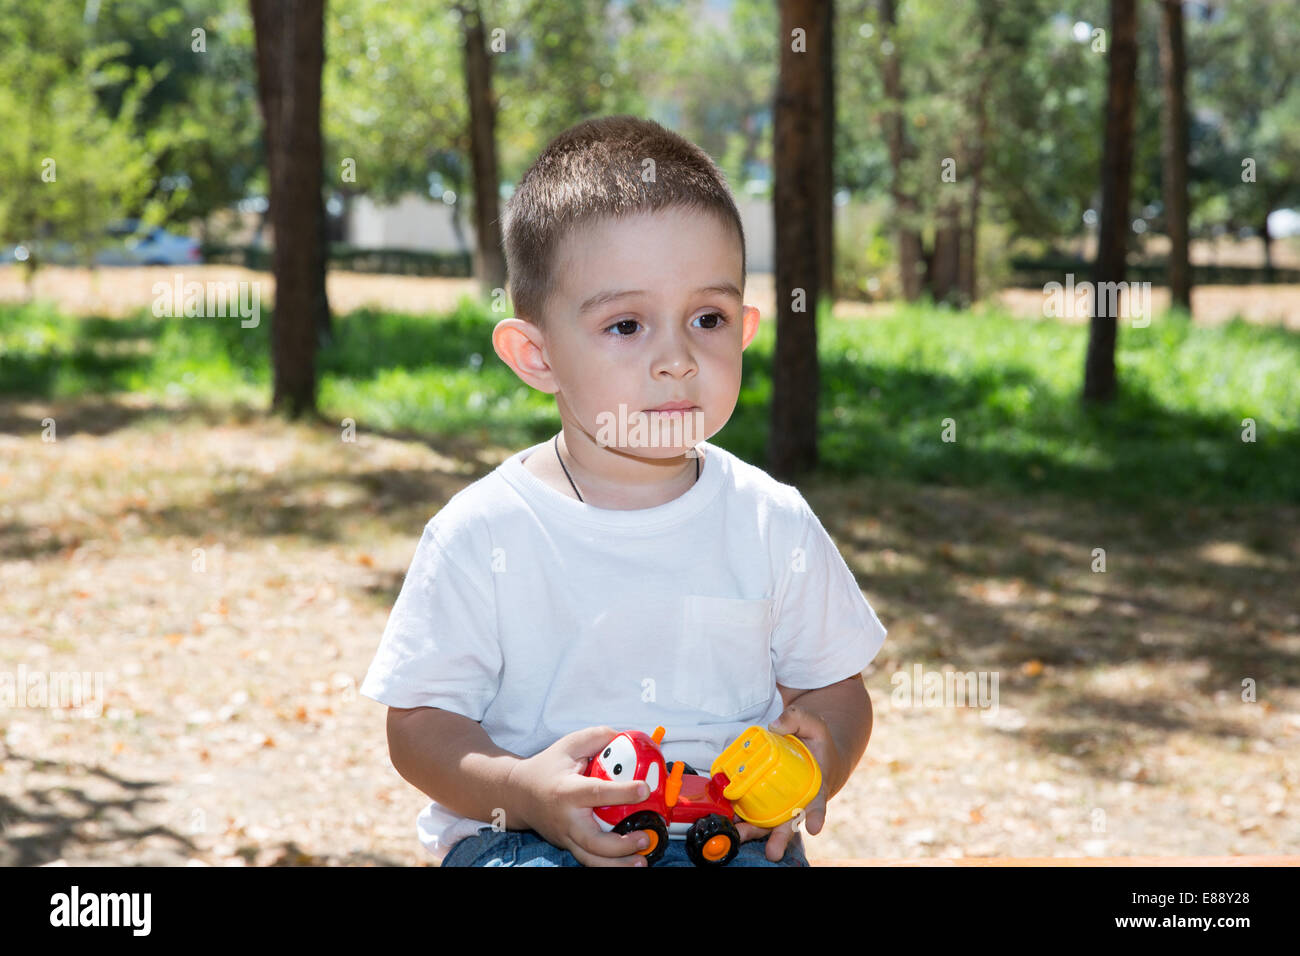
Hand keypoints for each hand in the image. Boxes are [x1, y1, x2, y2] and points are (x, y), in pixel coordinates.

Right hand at [508, 726, 655, 866]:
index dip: (623, 791)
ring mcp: (566, 836)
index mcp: (567, 790)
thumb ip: (598, 737)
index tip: (645, 789)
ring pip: (591, 859)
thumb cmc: (547, 768)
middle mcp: (566, 818)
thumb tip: (627, 739)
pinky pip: (589, 860)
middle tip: (645, 837)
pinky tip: (629, 863)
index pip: (597, 792)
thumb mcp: (569, 744)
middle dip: (621, 845)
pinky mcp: (568, 846)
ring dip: (618, 864)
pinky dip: (609, 865)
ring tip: (641, 862)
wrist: (518, 794)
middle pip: (593, 840)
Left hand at [733, 705, 841, 861]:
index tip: (814, 827)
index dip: (816, 815)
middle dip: (780, 838)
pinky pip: (754, 813)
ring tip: (738, 837)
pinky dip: (741, 819)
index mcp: (816, 785)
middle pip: (790, 823)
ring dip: (753, 833)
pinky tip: (727, 821)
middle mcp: (798, 801)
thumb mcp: (813, 724)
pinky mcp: (765, 803)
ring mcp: (781, 805)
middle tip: (773, 852)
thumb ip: (798, 719)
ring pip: (768, 823)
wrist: (812, 753)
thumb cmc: (814, 742)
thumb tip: (776, 726)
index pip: (817, 803)